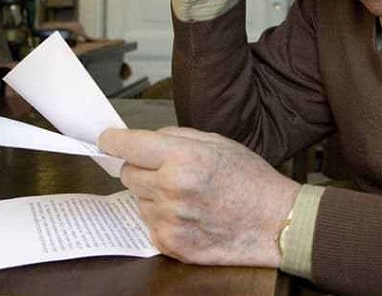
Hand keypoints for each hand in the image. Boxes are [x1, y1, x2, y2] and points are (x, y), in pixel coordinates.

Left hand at [99, 126, 298, 267]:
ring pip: (139, 200)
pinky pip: (149, 224)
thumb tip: (145, 139)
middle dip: (141, 167)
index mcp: (184, 158)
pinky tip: (190, 215)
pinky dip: (163, 218)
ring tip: (188, 196)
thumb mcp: (218, 143)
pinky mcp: (171, 244)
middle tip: (169, 170)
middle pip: (128, 173)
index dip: (113, 140)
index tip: (106, 139)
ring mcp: (169, 220)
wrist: (275, 222)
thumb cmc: (251, 180)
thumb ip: (177, 137)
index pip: (130, 145)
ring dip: (154, 195)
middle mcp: (172, 189)